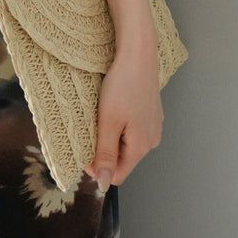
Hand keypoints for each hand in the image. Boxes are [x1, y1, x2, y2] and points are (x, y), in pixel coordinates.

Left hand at [85, 37, 163, 194]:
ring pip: (126, 143)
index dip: (98, 168)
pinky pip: (132, 129)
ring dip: (111, 136)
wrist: (138, 54)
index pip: (118, 175)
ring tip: (103, 116)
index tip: (84, 149)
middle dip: (104, 150)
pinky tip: (114, 107)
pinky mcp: (150, 113)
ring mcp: (153, 126)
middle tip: (91, 128)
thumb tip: (104, 184)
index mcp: (142, 146)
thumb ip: (106, 155)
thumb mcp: (108, 122)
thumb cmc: (123, 85)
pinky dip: (120, 124)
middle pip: (123, 160)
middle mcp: (152, 140)